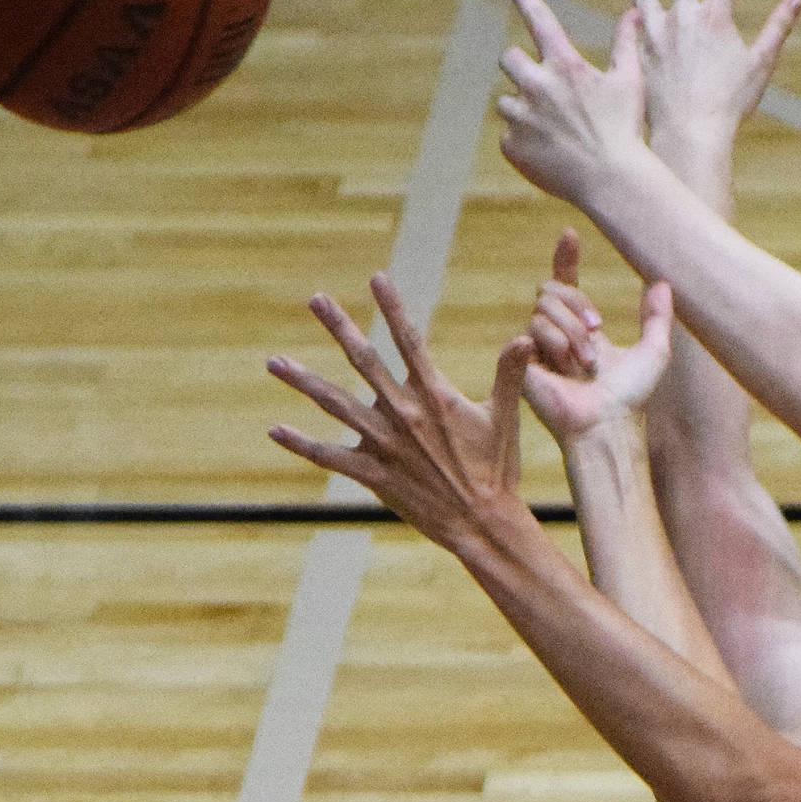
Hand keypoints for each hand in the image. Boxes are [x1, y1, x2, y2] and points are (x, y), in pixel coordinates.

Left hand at [266, 274, 534, 555]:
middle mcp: (403, 413)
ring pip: (335, 404)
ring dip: (304, 381)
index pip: (410, 340)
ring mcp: (384, 443)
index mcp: (434, 396)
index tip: (377, 278)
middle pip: (364, 360)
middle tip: (316, 299)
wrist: (482, 523)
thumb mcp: (505, 418)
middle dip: (339, 327)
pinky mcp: (373, 474)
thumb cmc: (497, 471)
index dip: (393, 307)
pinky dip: (302, 444)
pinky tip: (276, 430)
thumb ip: (509, 375)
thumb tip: (525, 338)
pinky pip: (330, 456)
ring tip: (275, 362)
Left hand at [497, 0, 648, 205]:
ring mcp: (521, 117)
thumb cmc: (626, 130)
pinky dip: (523, 142)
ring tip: (551, 129)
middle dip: (521, 67)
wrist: (611, 181)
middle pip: (509, 59)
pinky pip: (508, 136)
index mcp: (564, 66)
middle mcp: (537, 86)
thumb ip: (626, 44)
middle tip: (541, 86)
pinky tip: (548, 152)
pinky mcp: (512, 145)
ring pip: (506, 102)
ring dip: (522, 109)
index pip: (540, 20)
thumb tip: (634, 12)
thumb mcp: (630, 82)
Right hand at [520, 229, 674, 449]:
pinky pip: (530, 329)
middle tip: (598, 330)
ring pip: (542, 307)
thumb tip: (662, 282)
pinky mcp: (521, 361)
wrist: (609, 422)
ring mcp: (537, 347)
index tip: (570, 234)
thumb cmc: (630, 397)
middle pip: (551, 289)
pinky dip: (555, 344)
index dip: (565, 258)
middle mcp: (556, 334)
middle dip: (577, 303)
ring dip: (572, 333)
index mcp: (582, 329)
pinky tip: (564, 368)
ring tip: (585, 365)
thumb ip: (658, 318)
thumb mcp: (653, 352)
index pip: (565, 283)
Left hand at [619, 0, 800, 179]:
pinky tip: (626, 14)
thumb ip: (778, 28)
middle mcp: (684, 17)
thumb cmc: (730, 104)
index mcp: (715, 17)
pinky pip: (633, 28)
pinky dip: (631, 19)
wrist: (690, 132)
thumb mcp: (760, 64)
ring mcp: (658, 33)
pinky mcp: (642, 52)